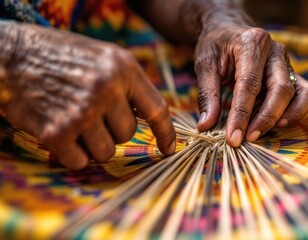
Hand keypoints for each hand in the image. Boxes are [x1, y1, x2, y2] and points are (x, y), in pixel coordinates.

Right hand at [0, 24, 175, 169]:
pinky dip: (72, 154)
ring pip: (106, 151)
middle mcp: (107, 89)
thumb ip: (130, 83)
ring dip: (93, 144)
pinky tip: (60, 133)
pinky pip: (80, 160)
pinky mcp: (58, 132)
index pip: (157, 110)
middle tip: (90, 114)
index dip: (166, 133)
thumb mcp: (104, 57)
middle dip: (112, 131)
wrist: (12, 57)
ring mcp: (83, 111)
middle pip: (128, 135)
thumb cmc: (62, 57)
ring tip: (75, 121)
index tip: (169, 149)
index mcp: (124, 68)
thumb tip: (151, 117)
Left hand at [194, 26, 307, 146]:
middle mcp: (275, 51)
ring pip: (301, 92)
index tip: (233, 137)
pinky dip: (297, 111)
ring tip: (264, 132)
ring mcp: (287, 62)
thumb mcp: (205, 66)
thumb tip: (206, 126)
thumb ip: (207, 95)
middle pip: (280, 89)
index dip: (242, 113)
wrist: (228, 31)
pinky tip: (279, 124)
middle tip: (247, 139)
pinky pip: (306, 93)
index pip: (249, 83)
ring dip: (286, 117)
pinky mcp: (293, 74)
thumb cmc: (216, 48)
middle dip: (265, 118)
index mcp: (252, 43)